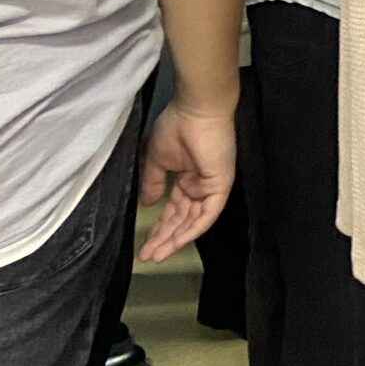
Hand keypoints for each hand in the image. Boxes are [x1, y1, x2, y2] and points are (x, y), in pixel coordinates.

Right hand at [139, 100, 237, 261]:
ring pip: (194, 221)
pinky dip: (192, 229)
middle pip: (182, 220)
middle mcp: (200, 187)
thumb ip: (153, 183)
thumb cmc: (177, 126)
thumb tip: (147, 204)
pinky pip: (207, 214)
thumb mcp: (157, 159)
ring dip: (174, 239)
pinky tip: (176, 241)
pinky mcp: (221, 186)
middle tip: (146, 256)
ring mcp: (212, 187)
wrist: (196, 109)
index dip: (160, 228)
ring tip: (156, 255)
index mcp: (188, 179)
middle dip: (164, 239)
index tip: (143, 244)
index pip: (174, 210)